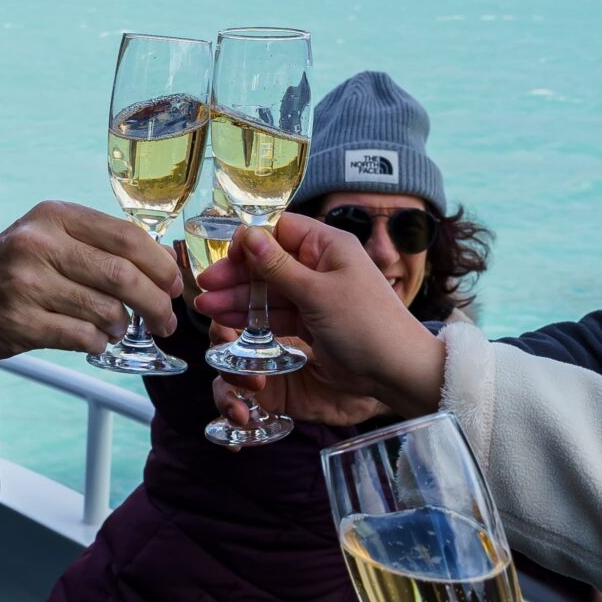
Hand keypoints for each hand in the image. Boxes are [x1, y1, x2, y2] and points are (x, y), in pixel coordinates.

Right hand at [0, 201, 182, 360]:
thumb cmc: (21, 266)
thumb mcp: (54, 236)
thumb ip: (103, 244)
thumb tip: (165, 268)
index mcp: (56, 216)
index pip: (126, 237)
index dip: (160, 264)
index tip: (174, 285)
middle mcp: (39, 244)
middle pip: (122, 275)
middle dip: (155, 303)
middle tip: (165, 320)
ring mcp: (26, 284)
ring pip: (105, 310)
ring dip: (123, 326)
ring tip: (119, 328)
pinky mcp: (20, 322)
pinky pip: (82, 337)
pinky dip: (100, 343)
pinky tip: (96, 340)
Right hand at [194, 216, 443, 420]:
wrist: (397, 371)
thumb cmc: (366, 325)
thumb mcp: (318, 293)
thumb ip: (278, 267)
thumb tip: (247, 234)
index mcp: (329, 246)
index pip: (280, 230)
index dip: (249, 241)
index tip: (222, 256)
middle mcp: (321, 265)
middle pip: (269, 263)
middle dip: (236, 275)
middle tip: (205, 287)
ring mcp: (316, 295)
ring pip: (269, 291)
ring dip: (239, 299)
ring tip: (206, 308)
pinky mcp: (312, 322)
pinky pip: (277, 315)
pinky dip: (255, 318)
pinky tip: (229, 321)